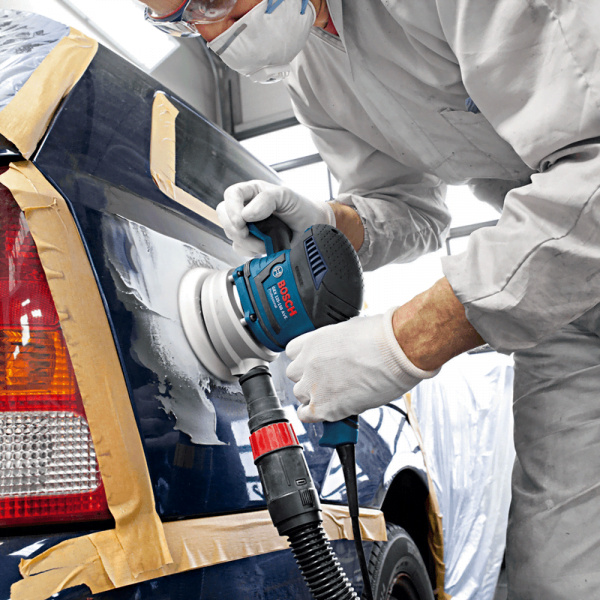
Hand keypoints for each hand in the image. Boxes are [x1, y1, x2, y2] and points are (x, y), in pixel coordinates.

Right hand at [216, 180, 334, 255]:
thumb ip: (267, 199)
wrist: (312, 228)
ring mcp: (248, 225)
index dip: (232, 209)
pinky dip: (250, 250)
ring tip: (265, 242)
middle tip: (247, 234)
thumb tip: (247, 213)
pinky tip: (264, 247)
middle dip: (234, 228)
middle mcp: (247, 207)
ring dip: (246, 242)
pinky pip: (239, 248)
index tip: (242, 222)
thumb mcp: (287, 196)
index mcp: (253, 192)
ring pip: (231, 234)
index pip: (231, 195)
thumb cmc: (300, 208)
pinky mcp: (251, 241)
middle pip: (224, 215)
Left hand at [286, 308, 439, 422]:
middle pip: (293, 374)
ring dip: (312, 395)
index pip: (292, 352)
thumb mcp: (351, 329)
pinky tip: (327, 410)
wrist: (396, 353)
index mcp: (314, 340)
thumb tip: (341, 348)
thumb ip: (337, 341)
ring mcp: (314, 385)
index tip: (312, 364)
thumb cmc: (382, 338)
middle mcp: (308, 362)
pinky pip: (305, 415)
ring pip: (299, 395)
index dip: (304, 359)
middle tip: (325, 379)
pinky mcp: (324, 407)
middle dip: (307, 377)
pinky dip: (313, 415)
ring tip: (332, 394)